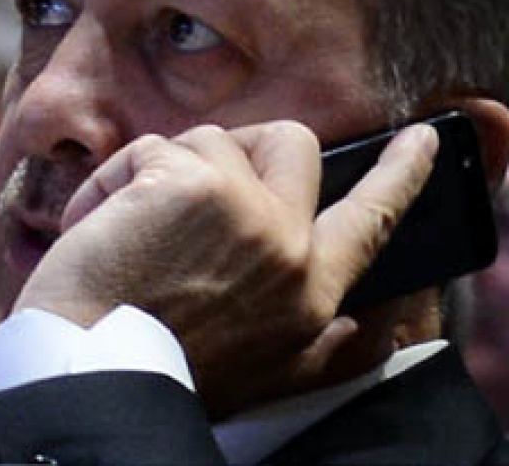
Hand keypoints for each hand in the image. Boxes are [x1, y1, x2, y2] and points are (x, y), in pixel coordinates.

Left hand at [14, 121, 437, 416]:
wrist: (90, 370)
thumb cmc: (158, 365)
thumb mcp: (263, 371)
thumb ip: (322, 343)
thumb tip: (376, 324)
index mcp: (312, 294)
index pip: (373, 221)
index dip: (400, 176)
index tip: (421, 141)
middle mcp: (292, 248)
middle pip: (290, 144)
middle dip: (235, 146)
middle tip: (187, 176)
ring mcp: (246, 209)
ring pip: (208, 140)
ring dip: (156, 173)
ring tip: (126, 232)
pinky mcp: (190, 183)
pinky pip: (148, 148)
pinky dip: (110, 180)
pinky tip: (96, 226)